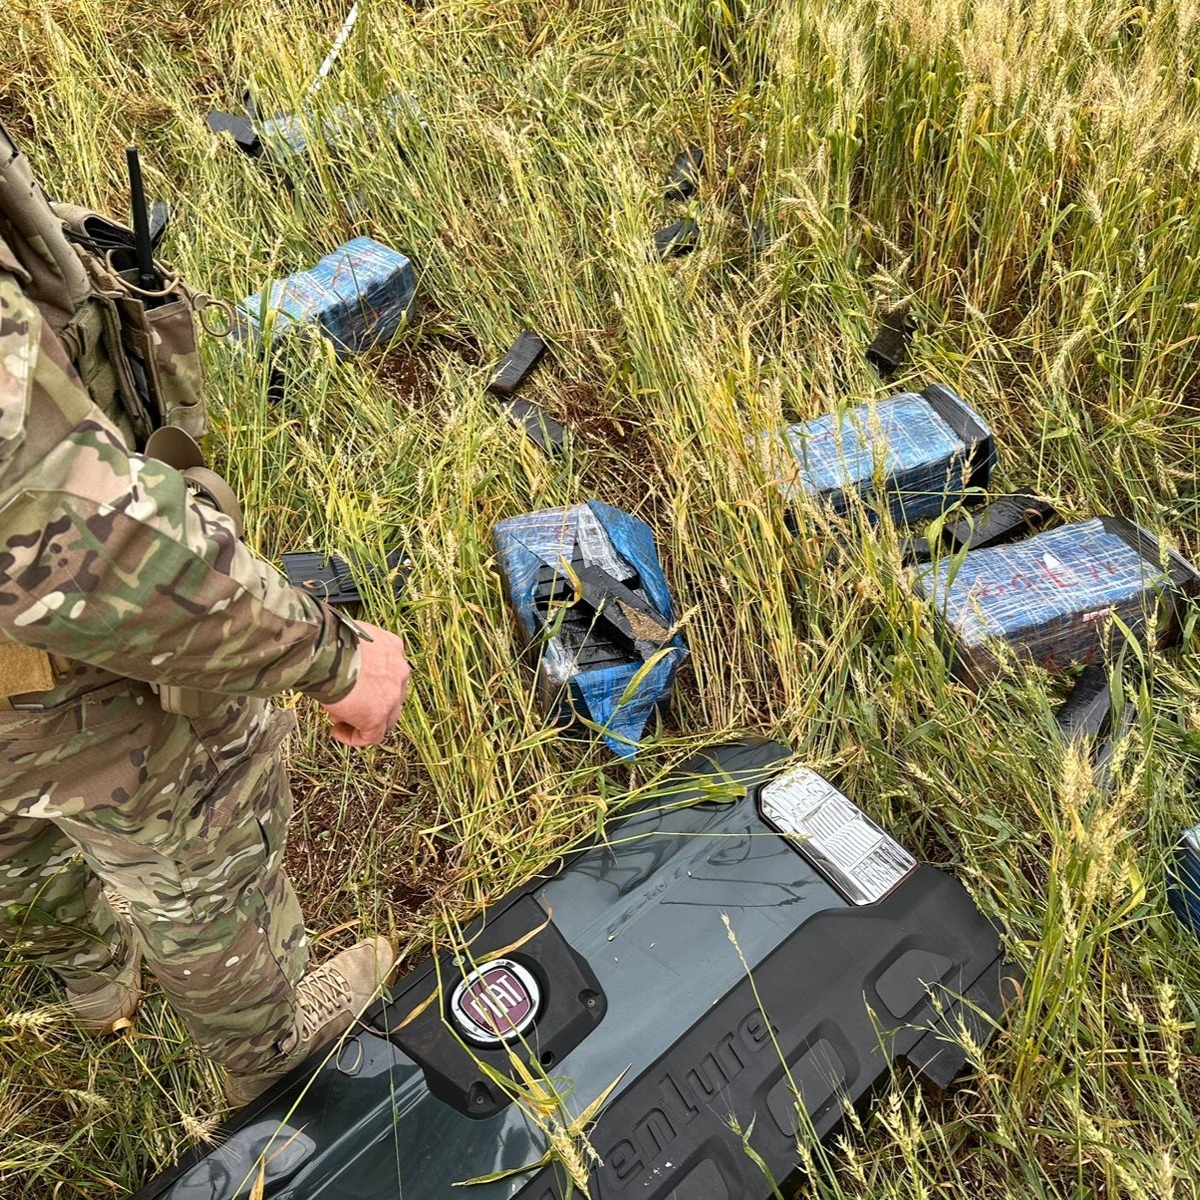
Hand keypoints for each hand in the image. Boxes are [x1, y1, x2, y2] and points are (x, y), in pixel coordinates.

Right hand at [319, 621, 410, 746]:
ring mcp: (392, 694)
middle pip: (390, 695)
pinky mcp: (378, 715)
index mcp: (392, 647)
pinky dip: (355, 737)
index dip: (369, 684)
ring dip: (362, 720)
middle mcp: (399, 669)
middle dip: (367, 703)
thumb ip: (352, 655)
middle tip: (343, 704)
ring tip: (336, 718)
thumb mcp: (346, 639)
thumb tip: (338, 669)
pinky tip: (337, 731)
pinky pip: (372, 736)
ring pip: (385, 717)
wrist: (326, 651)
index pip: (388, 672)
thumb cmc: (327, 640)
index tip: (351, 687)